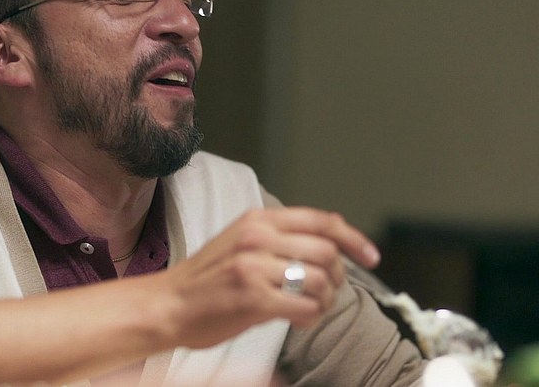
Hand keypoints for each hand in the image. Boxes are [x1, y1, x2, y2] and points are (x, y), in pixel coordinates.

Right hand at [158, 207, 379, 347]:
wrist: (167, 304)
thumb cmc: (207, 279)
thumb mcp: (242, 242)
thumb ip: (280, 239)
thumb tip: (330, 248)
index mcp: (258, 220)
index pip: (323, 221)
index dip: (354, 239)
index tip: (371, 256)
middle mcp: (258, 237)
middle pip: (328, 251)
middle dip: (339, 276)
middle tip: (329, 293)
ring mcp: (255, 267)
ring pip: (321, 279)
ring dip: (326, 300)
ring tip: (312, 308)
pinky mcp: (253, 298)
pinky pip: (305, 305)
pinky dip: (311, 315)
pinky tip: (299, 319)